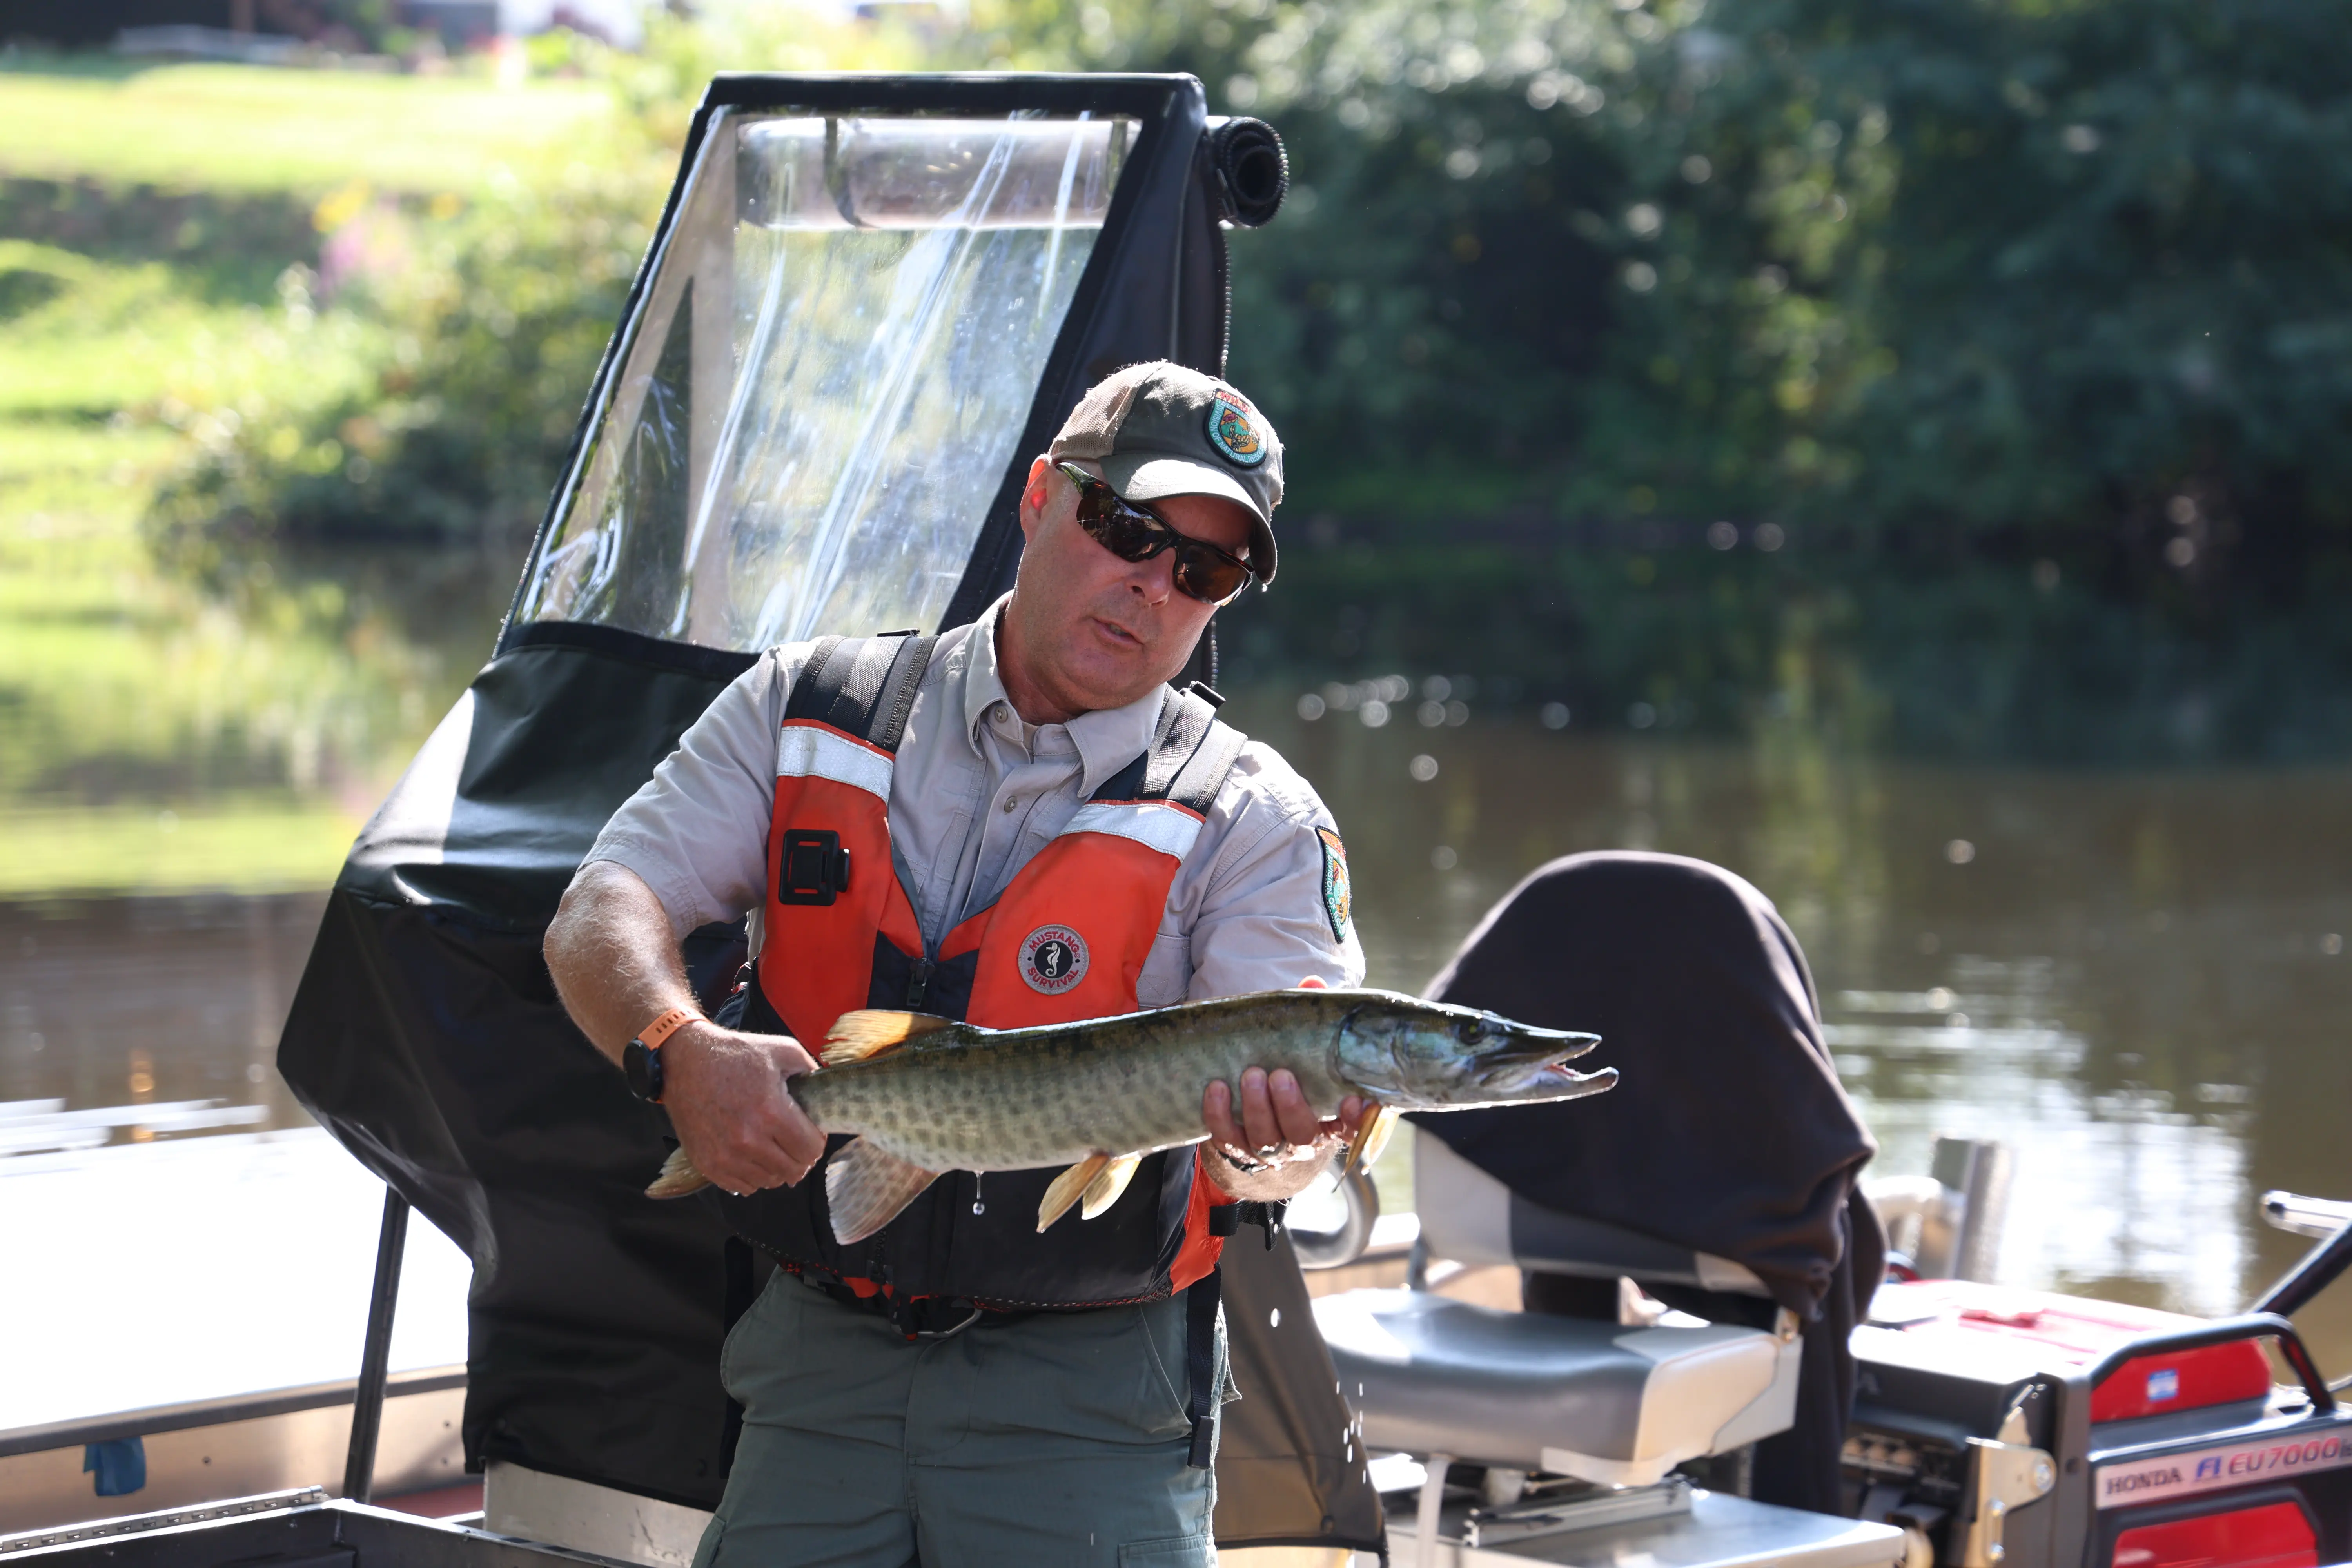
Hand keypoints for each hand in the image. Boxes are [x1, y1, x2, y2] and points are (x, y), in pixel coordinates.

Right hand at [662, 1021, 825, 1194]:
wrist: (684, 1061)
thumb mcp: (782, 1050)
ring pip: (769, 1181)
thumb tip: (827, 1094)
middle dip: (800, 1157)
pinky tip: (751, 1155)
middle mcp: (748, 1140)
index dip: (816, 1141)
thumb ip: (811, 1071)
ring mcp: (725, 1156)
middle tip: (793, 1141)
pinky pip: (743, 1186)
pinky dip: (752, 1175)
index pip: (811, 1150)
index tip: (810, 1132)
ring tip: (772, 1146)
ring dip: (776, 1167)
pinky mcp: (707, 1165)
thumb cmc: (734, 1054)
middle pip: (793, 1171)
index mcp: (771, 1112)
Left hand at [1198, 976, 1370, 1199]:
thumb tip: (1312, 984)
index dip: (1356, 1120)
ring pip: (1266, 1140)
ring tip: (1250, 1075)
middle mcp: (1303, 1138)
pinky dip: (1219, 1115)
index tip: (1352, 1100)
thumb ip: (1313, 1018)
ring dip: (1256, 1109)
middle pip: (1302, 1135)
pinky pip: (1227, 1138)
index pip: (1352, 1127)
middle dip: (1290, 1106)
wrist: (1250, 1097)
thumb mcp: (1305, 1042)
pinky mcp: (1236, 1145)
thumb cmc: (1289, 1063)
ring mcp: (1269, 1145)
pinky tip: (1216, 1088)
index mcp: (1329, 1115)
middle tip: (1279, 1075)